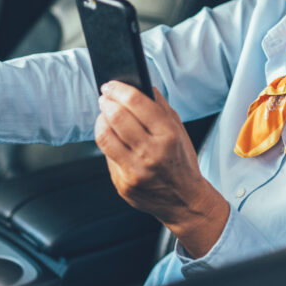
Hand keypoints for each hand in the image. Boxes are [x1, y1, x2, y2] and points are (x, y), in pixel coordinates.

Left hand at [94, 80, 228, 258]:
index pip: (137, 103)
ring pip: (105, 137)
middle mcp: (151, 153)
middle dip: (106, 102)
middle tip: (105, 97)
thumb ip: (160, 107)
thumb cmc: (181, 162)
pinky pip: (107, 156)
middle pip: (117, 117)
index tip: (111, 85)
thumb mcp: (179, 131)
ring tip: (104, 115)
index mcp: (168, 135)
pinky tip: (112, 137)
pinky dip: (107, 142)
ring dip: (101, 120)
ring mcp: (135, 170)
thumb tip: (142, 86)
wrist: (185, 201)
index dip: (119, 89)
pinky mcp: (123, 184)